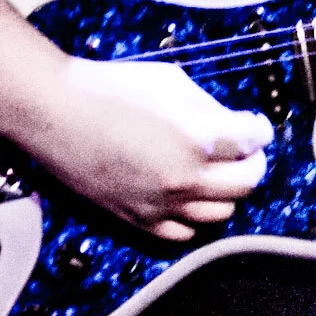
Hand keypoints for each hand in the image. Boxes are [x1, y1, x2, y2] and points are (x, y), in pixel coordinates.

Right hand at [30, 58, 272, 241]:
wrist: (55, 112)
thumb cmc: (111, 88)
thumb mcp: (173, 82)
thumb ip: (210, 108)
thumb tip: (233, 125)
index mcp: (200, 140)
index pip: (255, 141)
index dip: (260, 130)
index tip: (256, 126)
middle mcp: (186, 179)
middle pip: (247, 183)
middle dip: (253, 163)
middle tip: (244, 150)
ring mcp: (162, 204)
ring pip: (222, 213)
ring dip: (228, 192)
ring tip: (217, 172)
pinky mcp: (138, 219)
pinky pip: (184, 233)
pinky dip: (196, 217)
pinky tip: (188, 195)